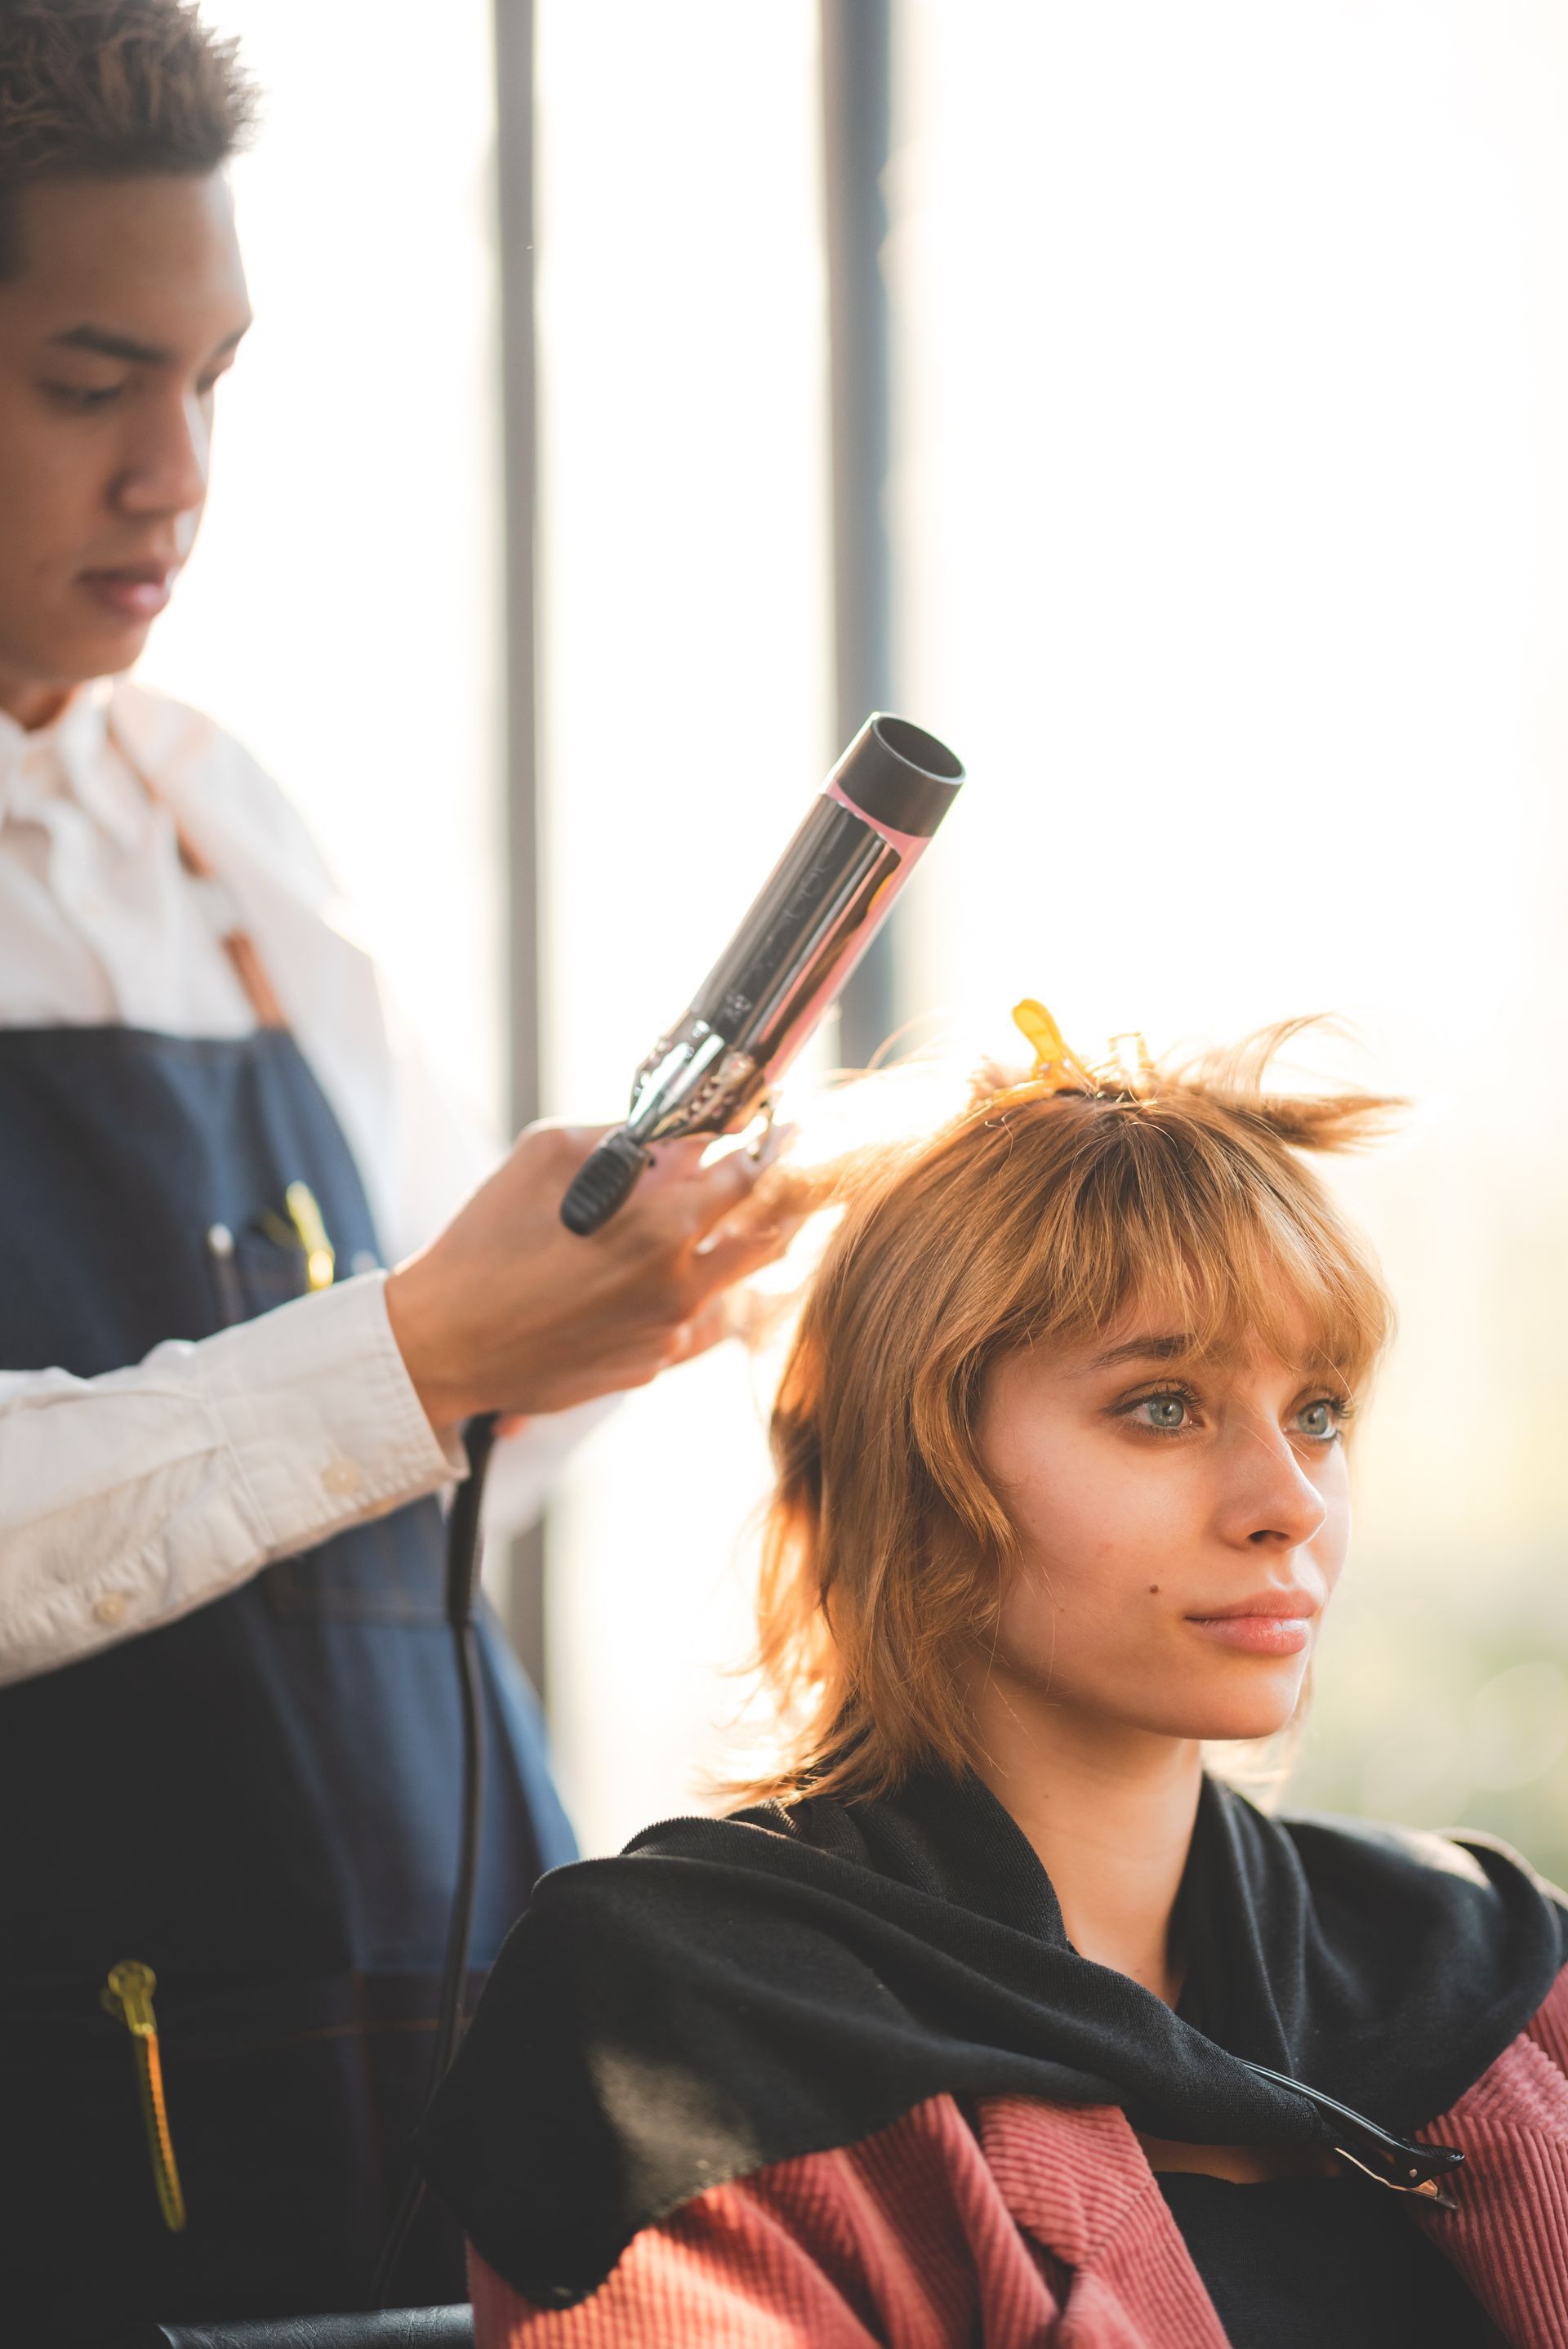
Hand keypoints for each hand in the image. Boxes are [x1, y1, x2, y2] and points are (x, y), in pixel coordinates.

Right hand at [384, 1123, 790, 1433]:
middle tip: (774, 1175)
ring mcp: (668, 1334)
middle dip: (779, 1200)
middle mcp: (681, 1286)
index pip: (751, 1175)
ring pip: (737, 1285)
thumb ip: (622, 1138)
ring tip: (716, 1223)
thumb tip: (672, 1131)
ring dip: (735, 1249)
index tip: (779, 1127)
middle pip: (769, 1237)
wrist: (444, 1344)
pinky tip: (664, 1277)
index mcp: (664, 1227)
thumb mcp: (546, 1156)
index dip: (771, 1143)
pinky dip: (693, 1295)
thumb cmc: (484, 1244)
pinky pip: (694, 1324)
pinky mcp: (648, 1366)